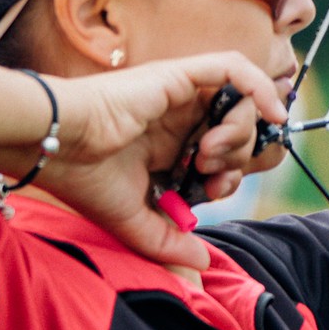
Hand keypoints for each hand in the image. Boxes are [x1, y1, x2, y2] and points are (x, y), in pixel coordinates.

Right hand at [32, 54, 285, 267]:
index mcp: (164, 147)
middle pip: (237, 131)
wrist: (56, 144)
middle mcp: (175, 118)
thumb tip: (203, 261)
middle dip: (239, 156)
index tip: (214, 191)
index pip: (219, 155)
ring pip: (240, 103)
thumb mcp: (132, 221)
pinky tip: (271, 113)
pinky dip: (260, 87)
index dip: (230, 174)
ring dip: (240, 133)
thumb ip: (169, 240)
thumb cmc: (81, 178)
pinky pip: (234, 68)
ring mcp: (178, 95)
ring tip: (208, 150)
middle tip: (211, 171)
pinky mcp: (178, 76)